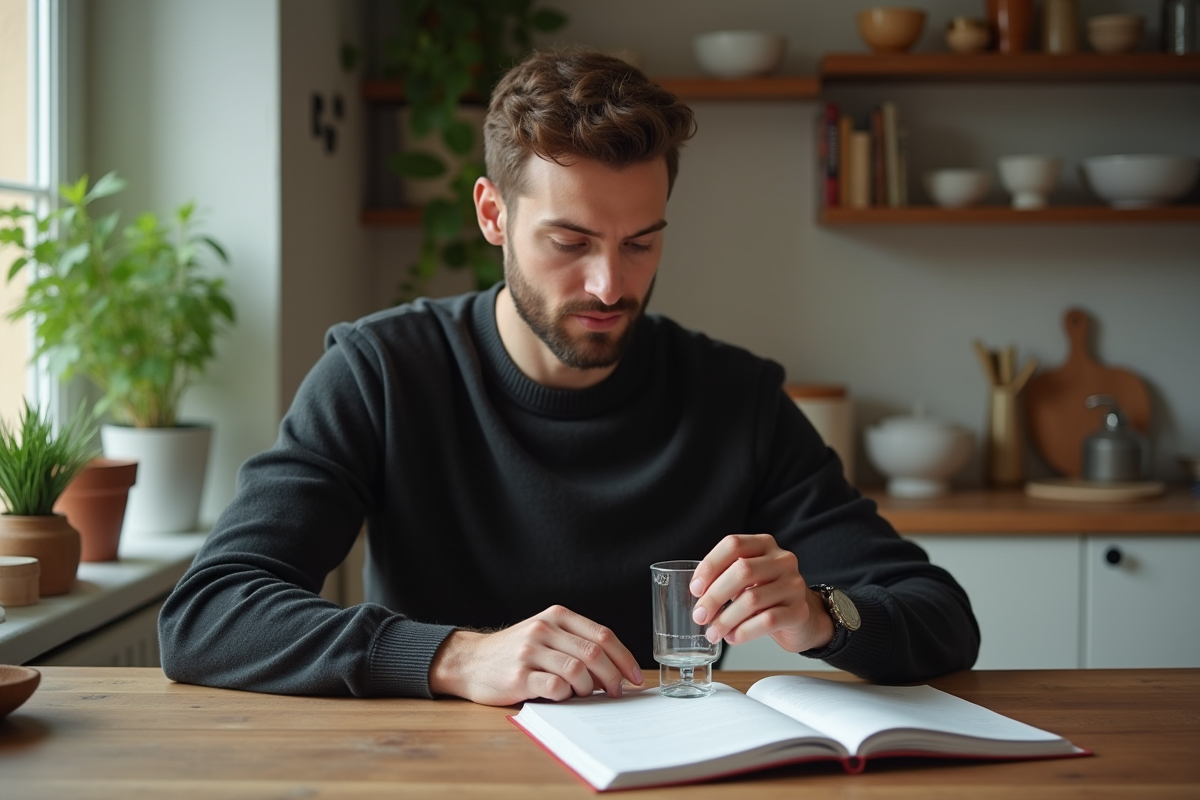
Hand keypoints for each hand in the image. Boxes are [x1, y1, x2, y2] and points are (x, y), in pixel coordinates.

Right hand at [428, 605, 643, 705]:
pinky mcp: (518, 676)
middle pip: (594, 653)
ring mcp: (530, 652)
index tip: (635, 677)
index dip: (624, 658)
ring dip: (590, 688)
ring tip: (587, 694)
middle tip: (618, 692)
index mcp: (557, 616)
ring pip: (578, 670)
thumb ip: (576, 643)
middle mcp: (544, 629)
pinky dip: (567, 695)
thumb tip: (616, 671)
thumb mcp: (546, 634)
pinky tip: (563, 696)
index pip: (603, 634)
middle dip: (613, 677)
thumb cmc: (515, 651)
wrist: (470, 660)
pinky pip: (555, 687)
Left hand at [689, 534, 834, 653]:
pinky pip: (767, 621)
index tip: (695, 589)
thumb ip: (725, 577)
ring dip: (726, 619)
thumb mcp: (747, 578)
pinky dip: (743, 631)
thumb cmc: (767, 595)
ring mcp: (794, 585)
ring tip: (713, 632)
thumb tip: (698, 595)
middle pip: (741, 571)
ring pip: (752, 599)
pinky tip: (733, 637)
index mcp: (764, 544)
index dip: (710, 566)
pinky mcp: (799, 611)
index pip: (733, 544)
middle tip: (700, 616)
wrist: (802, 619)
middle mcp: (782, 560)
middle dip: (714, 596)